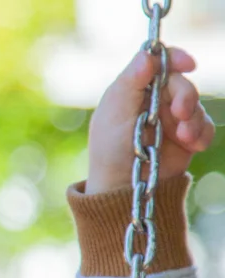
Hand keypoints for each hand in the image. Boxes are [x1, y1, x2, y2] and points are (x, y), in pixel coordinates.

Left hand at [86, 47, 214, 194]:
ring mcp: (170, 119)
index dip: (174, 58)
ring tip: (184, 138)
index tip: (188, 64)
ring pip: (195, 105)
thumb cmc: (110, 150)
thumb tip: (147, 53)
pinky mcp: (184, 138)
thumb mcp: (115, 113)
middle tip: (181, 113)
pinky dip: (202, 134)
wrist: (123, 188)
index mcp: (133, 90)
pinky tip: (193, 146)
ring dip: (194, 119)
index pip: (158, 63)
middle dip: (186, 96)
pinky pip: (204, 127)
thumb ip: (130, 82)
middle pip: (181, 83)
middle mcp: (152, 101)